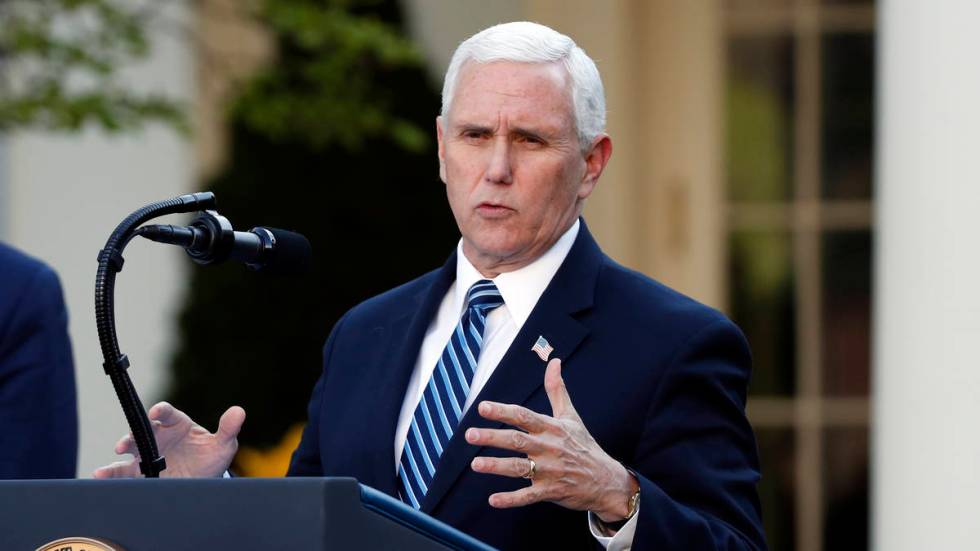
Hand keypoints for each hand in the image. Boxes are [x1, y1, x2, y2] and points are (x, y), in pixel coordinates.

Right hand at [93, 401, 244, 478]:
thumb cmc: (211, 456)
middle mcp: (158, 436)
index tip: (155, 413)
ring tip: (105, 469)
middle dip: (132, 437)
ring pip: (129, 451)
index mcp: (177, 424)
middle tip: (124, 445)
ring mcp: (148, 454)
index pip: (166, 413)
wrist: (204, 480)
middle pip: (142, 431)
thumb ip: (228, 428)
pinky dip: (110, 474)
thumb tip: (239, 411)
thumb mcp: (223, 444)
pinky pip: (123, 472)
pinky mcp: (141, 472)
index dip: (160, 411)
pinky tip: (100, 477)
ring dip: (117, 458)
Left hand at [466, 359, 638, 521]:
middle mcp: (549, 448)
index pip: (524, 416)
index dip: (503, 411)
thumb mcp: (571, 416)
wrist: (607, 480)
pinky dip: (512, 499)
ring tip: (476, 464)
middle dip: (492, 437)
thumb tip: (553, 361)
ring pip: (520, 468)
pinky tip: (493, 500)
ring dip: (497, 466)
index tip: (482, 407)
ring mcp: (550, 471)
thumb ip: (557, 389)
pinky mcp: (551, 491)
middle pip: (517, 441)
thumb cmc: (584, 446)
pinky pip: (529, 496)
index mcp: (551, 428)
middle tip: (469, 434)